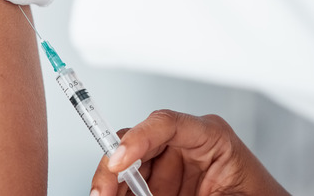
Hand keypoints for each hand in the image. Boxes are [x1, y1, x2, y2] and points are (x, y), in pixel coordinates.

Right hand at [90, 110, 289, 195]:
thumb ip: (196, 194)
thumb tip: (146, 193)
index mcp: (212, 138)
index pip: (166, 123)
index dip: (136, 139)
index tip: (117, 162)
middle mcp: (186, 146)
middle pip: (137, 144)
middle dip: (113, 167)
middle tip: (101, 192)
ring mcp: (172, 167)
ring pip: (127, 166)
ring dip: (111, 184)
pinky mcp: (164, 187)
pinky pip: (132, 187)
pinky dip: (120, 194)